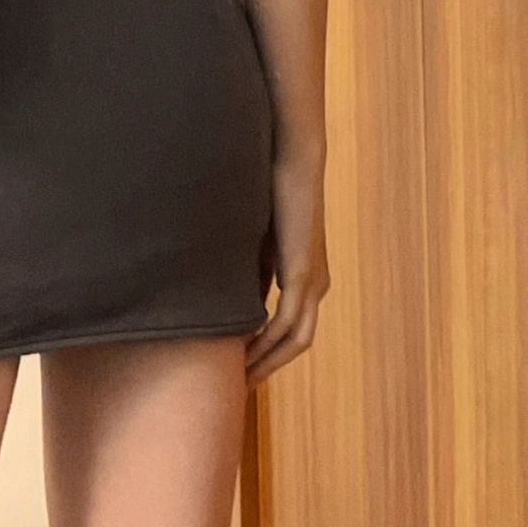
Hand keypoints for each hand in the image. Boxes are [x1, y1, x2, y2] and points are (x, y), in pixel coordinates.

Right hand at [244, 147, 330, 390]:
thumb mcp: (253, 237)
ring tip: (239, 378)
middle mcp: (316, 284)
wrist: (291, 157)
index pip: (290, 328)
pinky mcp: (302, 275)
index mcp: (306, 275)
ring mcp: (313, 282)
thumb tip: (227, 295)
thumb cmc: (270, 187)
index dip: (266, 349)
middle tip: (238, 385)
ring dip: (268, 361)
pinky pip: (287, 322)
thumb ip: (247, 267)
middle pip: (296, 343)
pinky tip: (244, 352)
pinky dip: (267, 342)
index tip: (238, 365)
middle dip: (268, 365)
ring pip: (294, 340)